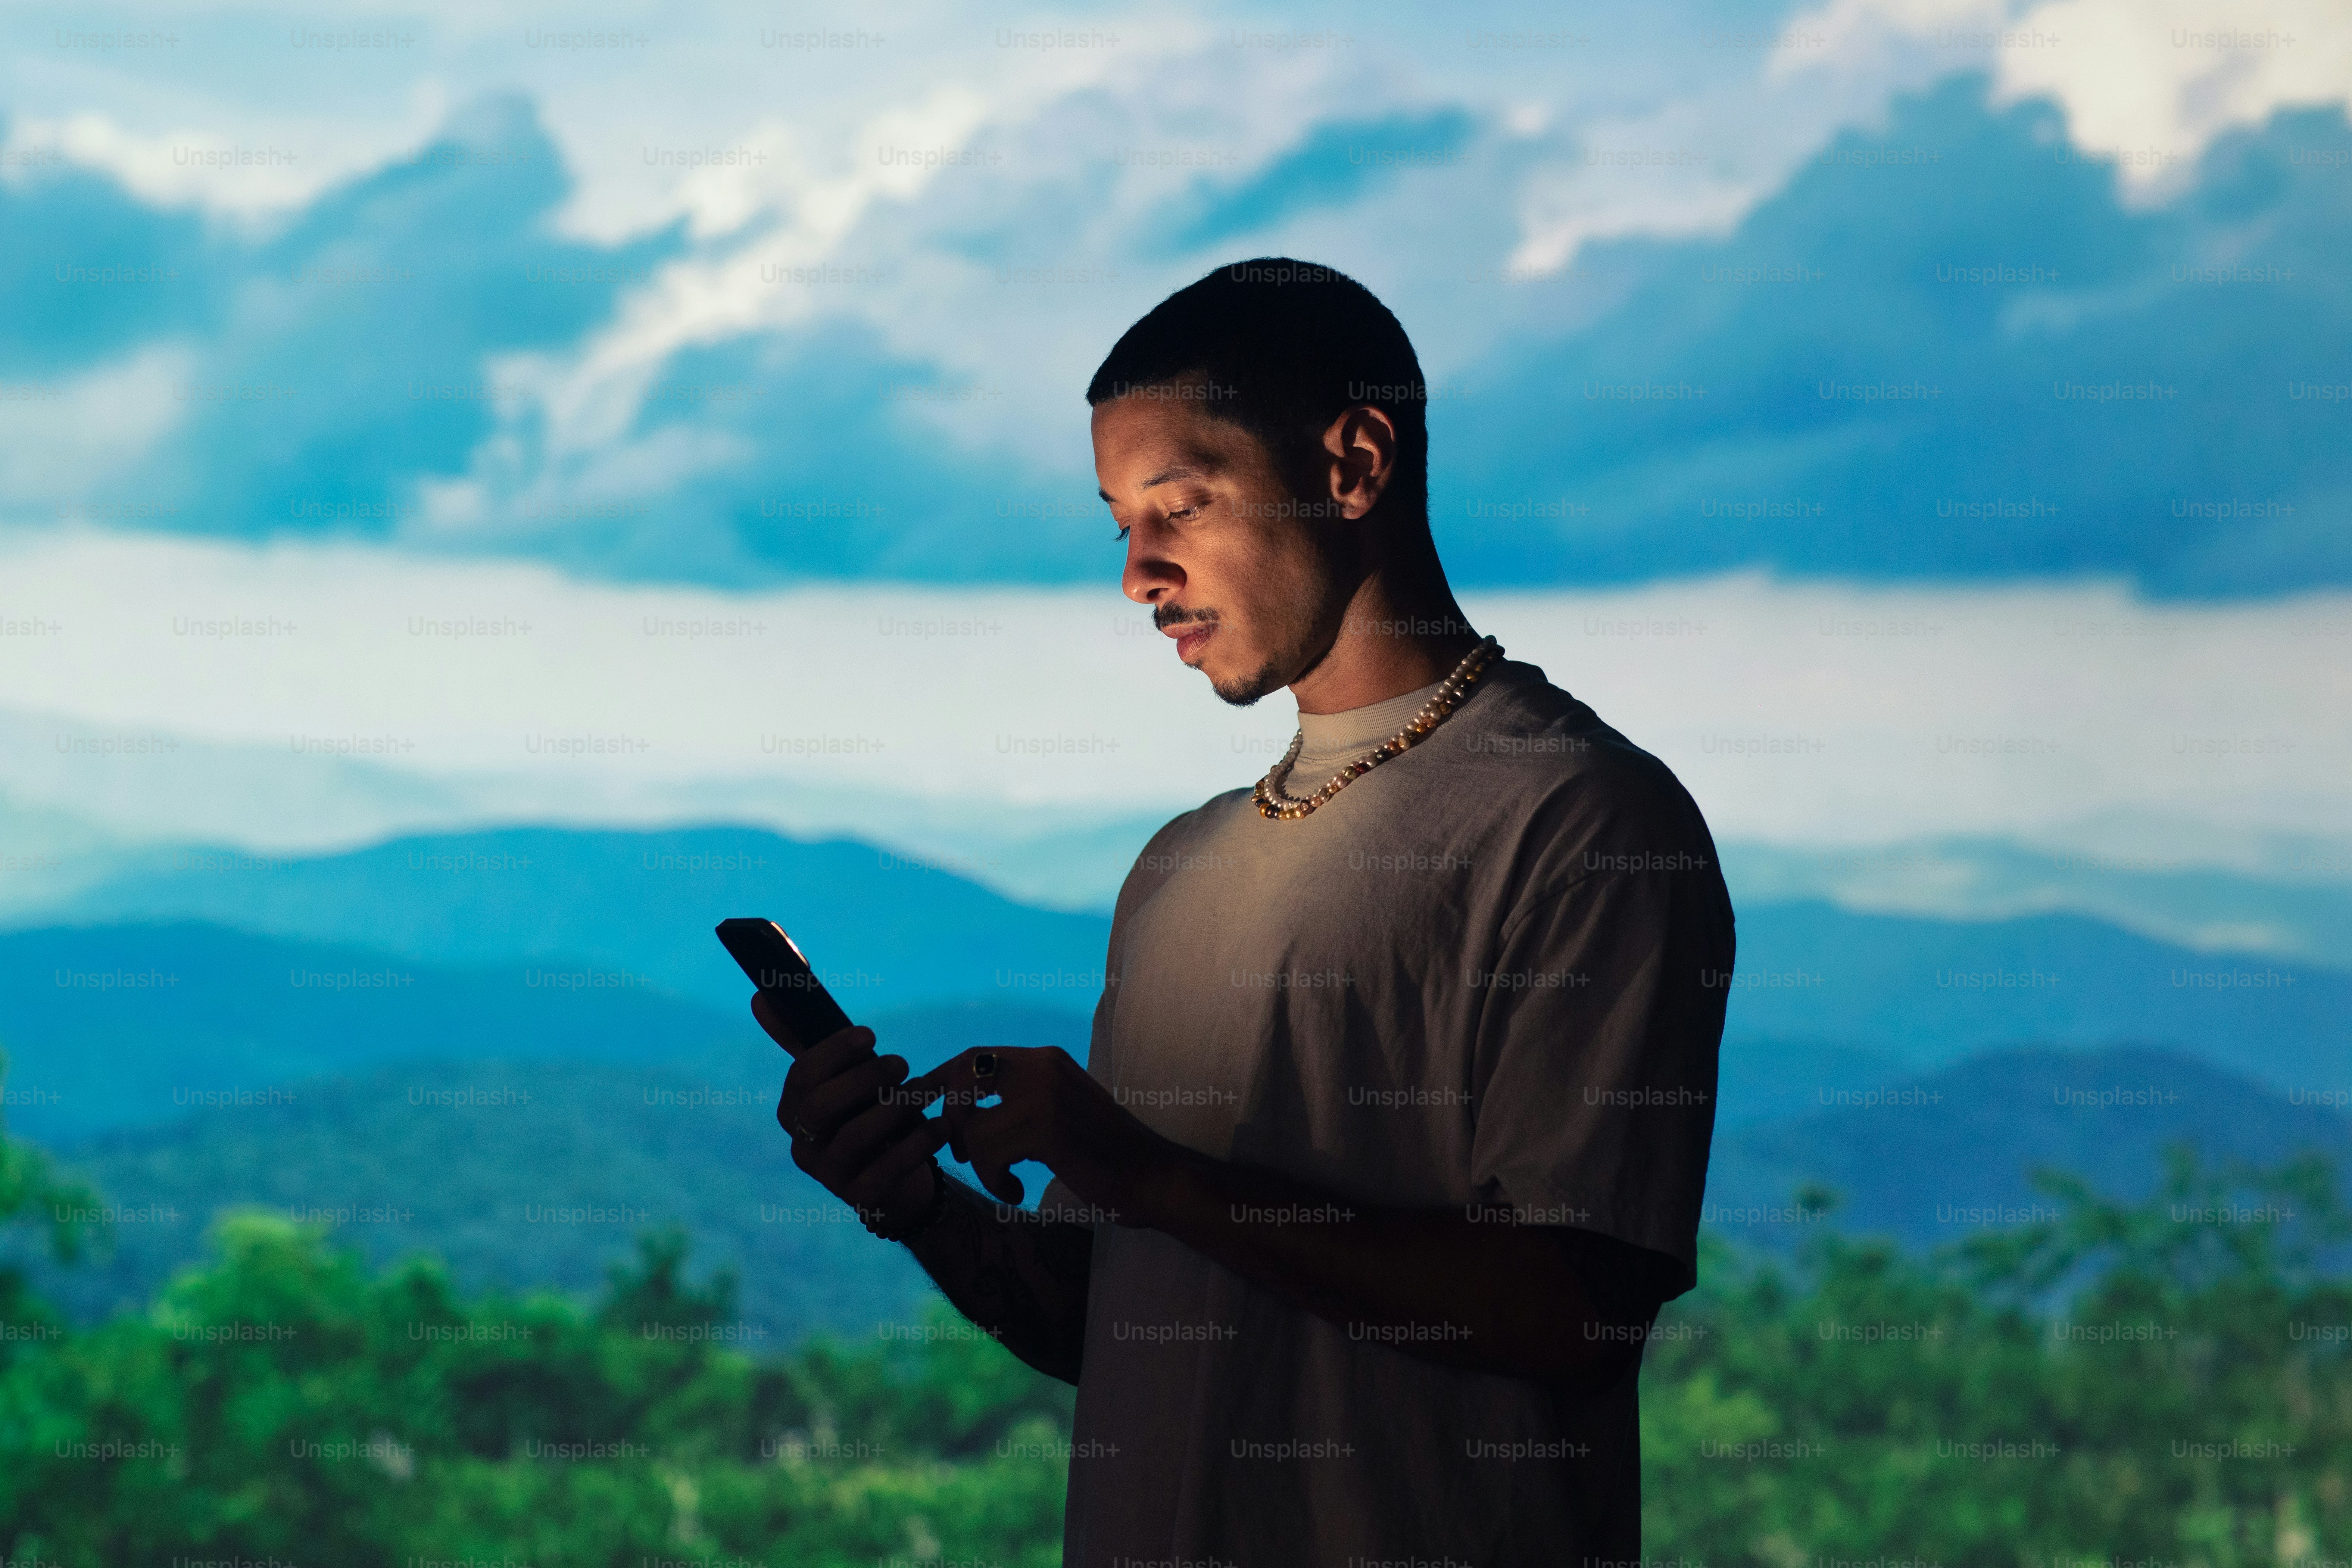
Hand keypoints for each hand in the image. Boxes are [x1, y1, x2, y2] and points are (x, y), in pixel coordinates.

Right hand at [756, 994, 949, 1233]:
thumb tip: (761, 996)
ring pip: (852, 1138)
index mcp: (794, 1110)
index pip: (802, 1076)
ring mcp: (830, 1176)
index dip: (834, 1051)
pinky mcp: (862, 1199)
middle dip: (862, 1078)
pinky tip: (939, 1126)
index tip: (869, 1035)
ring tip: (925, 1090)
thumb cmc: (870, 1114)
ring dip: (894, 1107)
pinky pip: (885, 1171)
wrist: (902, 1179)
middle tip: (900, 1063)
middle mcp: (803, 1145)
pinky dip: (915, 1145)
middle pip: (819, 1107)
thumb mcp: (846, 1076)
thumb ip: (809, 1041)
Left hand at [908, 1045, 1175, 1221]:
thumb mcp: (1058, 1112)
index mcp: (1045, 1060)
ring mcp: (1045, 1094)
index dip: (940, 1082)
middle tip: (960, 1153)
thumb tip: (959, 1112)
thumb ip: (1018, 1101)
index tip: (922, 1110)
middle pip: (961, 1078)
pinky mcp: (1047, 1128)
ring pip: (972, 1126)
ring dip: (977, 1163)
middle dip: (948, 1119)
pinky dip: (993, 1179)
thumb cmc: (1104, 1155)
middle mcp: (1043, 1067)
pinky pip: (987, 1153)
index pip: (973, 1057)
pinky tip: (1014, 1192)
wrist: (1154, 1178)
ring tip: (1002, 1180)